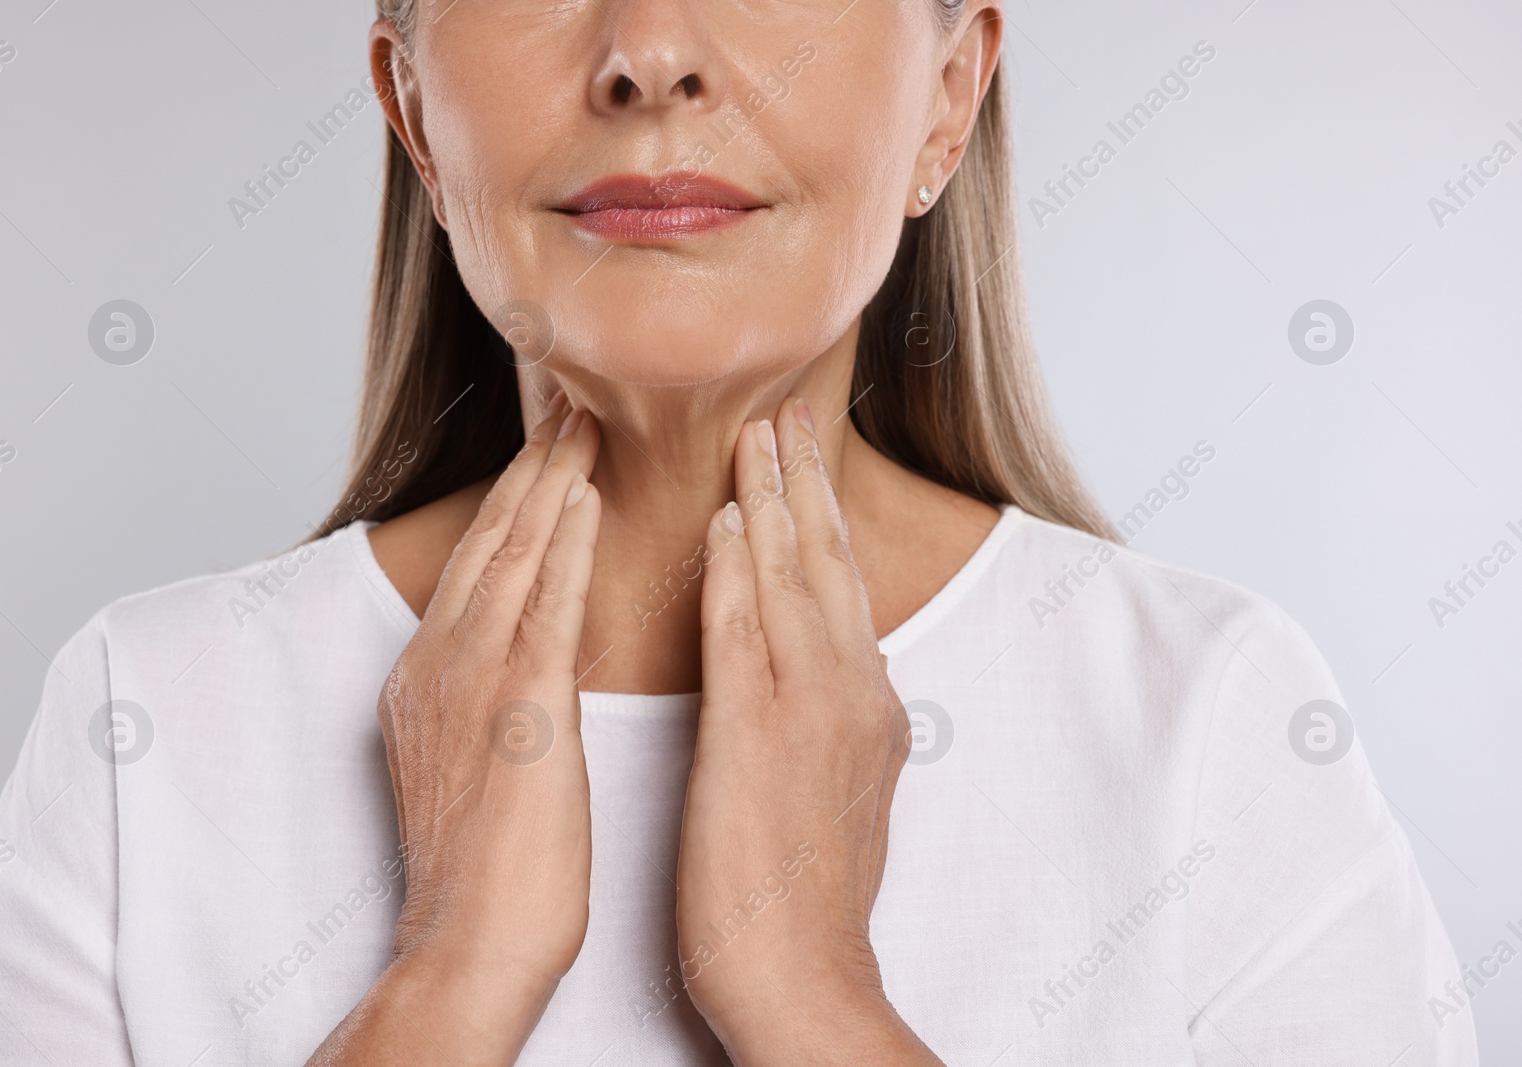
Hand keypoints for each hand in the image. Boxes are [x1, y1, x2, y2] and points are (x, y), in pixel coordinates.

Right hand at [308, 395, 601, 1065]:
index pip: (479, 566)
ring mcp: (469, 680)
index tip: (547, 451)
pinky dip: (562, 542)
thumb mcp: (478, 764)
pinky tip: (585, 494)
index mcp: (430, 677)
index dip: (513, 501)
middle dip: (528, 468)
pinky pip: (541, 603)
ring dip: (546, 480)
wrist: (468, 945)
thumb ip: (495, 702)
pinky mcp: (515, 707)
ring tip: (580, 419)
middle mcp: (438, 663)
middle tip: (565, 403)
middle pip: (489, 541)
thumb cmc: (489, 874)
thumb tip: (530, 668)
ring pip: (510, 554)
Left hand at [675, 398, 940, 1064]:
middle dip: (804, 484)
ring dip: (772, 498)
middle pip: (826, 564)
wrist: (804, 976)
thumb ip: (833, 722)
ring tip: (757, 432)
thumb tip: (829, 681)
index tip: (801, 462)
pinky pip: (746, 629)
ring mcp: (811, 708)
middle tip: (787, 413)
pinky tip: (722, 516)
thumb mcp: (840, 791)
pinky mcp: (761, 733)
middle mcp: (849, 691)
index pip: (840, 589)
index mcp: (864, 704)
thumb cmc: (804, 897)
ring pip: (792, 578)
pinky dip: (736, 566)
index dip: (820, 518)